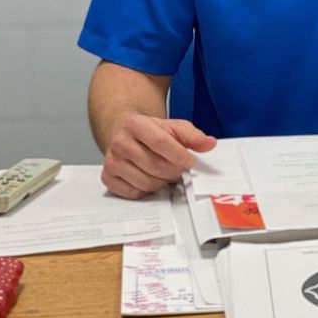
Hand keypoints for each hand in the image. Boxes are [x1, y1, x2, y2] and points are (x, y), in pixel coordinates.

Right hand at [101, 114, 216, 198]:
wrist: (125, 134)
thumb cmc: (152, 132)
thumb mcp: (173, 127)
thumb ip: (193, 136)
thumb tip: (210, 144)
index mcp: (135, 124)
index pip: (161, 143)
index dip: (179, 156)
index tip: (190, 162)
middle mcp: (120, 142)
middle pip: (155, 166)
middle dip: (174, 171)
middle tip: (180, 170)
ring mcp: (111, 161)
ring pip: (146, 182)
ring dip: (163, 182)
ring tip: (166, 173)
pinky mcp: (107, 177)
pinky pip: (134, 193)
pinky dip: (148, 191)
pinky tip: (151, 179)